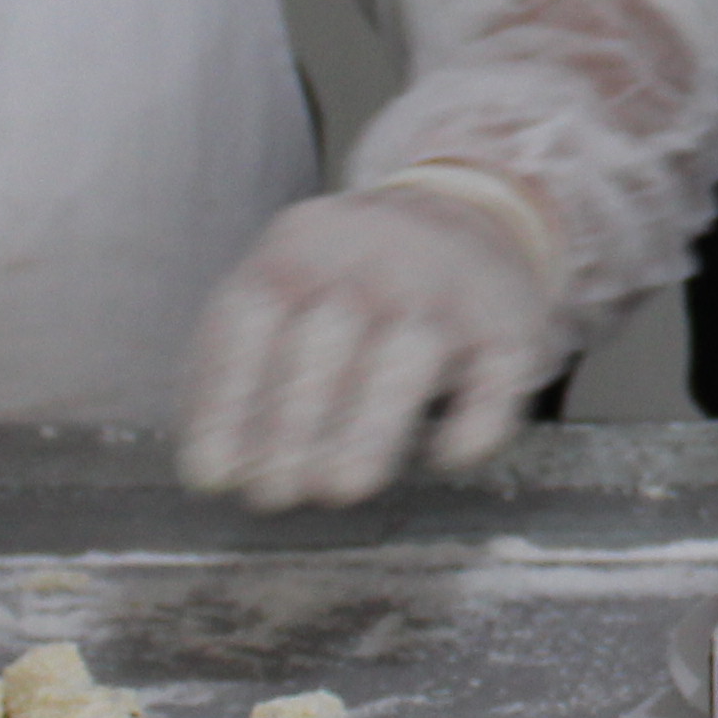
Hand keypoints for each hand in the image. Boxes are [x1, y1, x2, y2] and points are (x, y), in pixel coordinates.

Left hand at [176, 171, 568, 511]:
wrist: (472, 221)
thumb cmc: (353, 280)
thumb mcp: (286, 282)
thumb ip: (236, 355)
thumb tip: (208, 460)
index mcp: (300, 246)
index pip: (250, 321)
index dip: (225, 403)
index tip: (212, 475)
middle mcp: (374, 259)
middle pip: (325, 340)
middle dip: (289, 425)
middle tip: (269, 495)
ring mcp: (448, 290)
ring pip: (408, 356)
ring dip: (368, 427)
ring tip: (337, 490)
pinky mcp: (508, 329)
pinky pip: (496, 379)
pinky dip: (474, 422)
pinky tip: (445, 456)